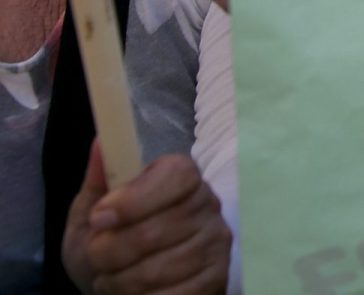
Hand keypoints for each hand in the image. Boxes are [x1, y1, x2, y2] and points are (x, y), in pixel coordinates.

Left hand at [61, 146, 228, 294]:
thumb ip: (99, 180)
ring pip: (160, 268)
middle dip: (111, 251)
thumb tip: (102, 141)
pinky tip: (137, 294)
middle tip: (98, 257)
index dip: (136, 198)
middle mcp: (208, 206)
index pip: (177, 175)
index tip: (100, 217)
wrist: (124, 289)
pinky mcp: (217, 279)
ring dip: (121, 282)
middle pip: (158, 228)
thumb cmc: (107, 248)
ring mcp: (216, 244)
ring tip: (114, 278)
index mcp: (181, 178)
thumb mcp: (91, 214)